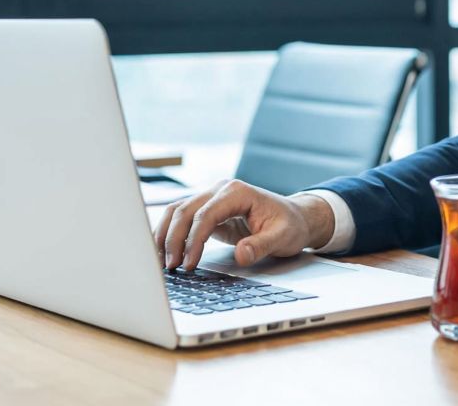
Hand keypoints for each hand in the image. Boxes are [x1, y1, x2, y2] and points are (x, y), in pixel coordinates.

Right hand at [153, 179, 334, 270]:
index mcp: (237, 192)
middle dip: (174, 239)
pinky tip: (165, 252)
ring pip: (177, 211)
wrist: (295, 217)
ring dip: (166, 235)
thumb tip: (241, 255)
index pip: (206, 214)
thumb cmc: (289, 225)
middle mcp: (220, 190)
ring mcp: (211, 198)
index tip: (189, 263)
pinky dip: (170, 233)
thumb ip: (262, 245)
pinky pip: (182, 218)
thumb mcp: (283, 237)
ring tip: (162, 262)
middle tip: (171, 267)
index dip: (193, 240)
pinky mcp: (207, 210)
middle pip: (185, 210)